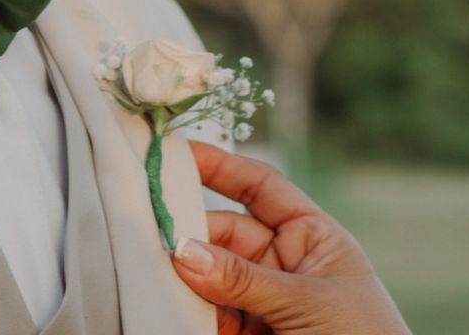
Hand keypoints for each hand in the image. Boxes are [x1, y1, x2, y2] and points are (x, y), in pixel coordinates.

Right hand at [172, 141, 410, 334]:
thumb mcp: (308, 301)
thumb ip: (244, 279)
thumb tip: (184, 253)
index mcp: (310, 235)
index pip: (260, 188)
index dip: (223, 167)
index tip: (182, 152)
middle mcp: (282, 260)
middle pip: (226, 231)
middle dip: (194, 230)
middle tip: (158, 231)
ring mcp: (261, 297)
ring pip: (211, 271)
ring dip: (185, 271)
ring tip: (157, 268)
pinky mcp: (243, 331)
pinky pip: (208, 310)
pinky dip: (187, 306)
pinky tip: (171, 302)